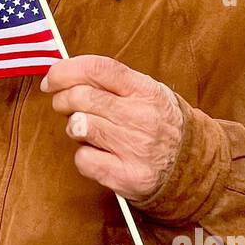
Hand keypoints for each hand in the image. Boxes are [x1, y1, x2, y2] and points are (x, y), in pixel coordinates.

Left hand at [41, 55, 184, 202]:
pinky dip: (84, 156)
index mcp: (146, 91)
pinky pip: (83, 159)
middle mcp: (143, 117)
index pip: (99, 69)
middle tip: (63, 106)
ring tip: (88, 131)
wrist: (194, 165)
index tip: (51, 79)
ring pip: (79, 126)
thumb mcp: (147, 93)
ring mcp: (137, 148)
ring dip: (74, 127)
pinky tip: (100, 154)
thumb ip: (111, 83)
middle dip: (62, 100)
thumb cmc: (160, 124)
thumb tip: (63, 73)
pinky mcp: (128, 176)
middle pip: (82, 97)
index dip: (66, 70)